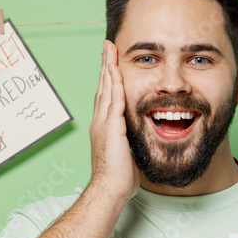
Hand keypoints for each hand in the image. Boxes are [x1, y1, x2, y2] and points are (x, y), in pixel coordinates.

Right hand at [90, 40, 138, 200]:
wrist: (110, 189)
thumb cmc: (118, 179)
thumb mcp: (127, 157)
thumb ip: (130, 146)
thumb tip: (137, 146)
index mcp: (104, 129)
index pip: (106, 98)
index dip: (108, 81)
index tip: (110, 65)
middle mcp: (100, 122)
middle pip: (102, 88)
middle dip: (105, 67)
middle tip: (106, 48)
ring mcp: (103, 123)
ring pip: (106, 89)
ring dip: (107, 67)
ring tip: (109, 49)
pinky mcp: (111, 127)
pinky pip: (113, 99)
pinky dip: (113, 82)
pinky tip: (114, 69)